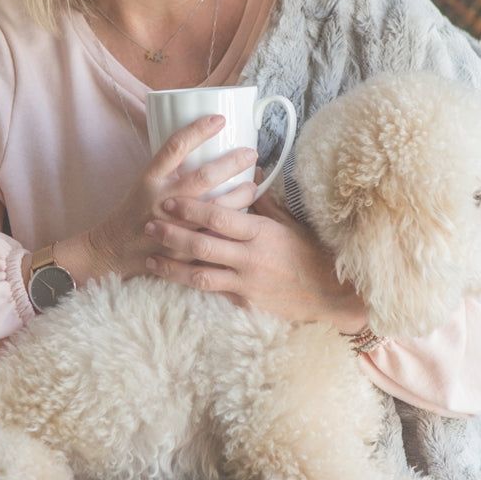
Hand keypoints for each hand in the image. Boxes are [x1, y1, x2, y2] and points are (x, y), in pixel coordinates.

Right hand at [85, 115, 259, 280]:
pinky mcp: (183, 248)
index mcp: (151, 178)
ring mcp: (175, 225)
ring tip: (253, 184)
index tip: (220, 120)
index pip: (176, 146)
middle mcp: (163, 199)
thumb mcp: (145, 182)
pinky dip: (232, 223)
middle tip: (251, 153)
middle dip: (232, 162)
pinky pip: (214, 233)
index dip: (200, 130)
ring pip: (216, 206)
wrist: (113, 249)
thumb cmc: (133, 211)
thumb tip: (202, 148)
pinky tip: (245, 214)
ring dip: (240, 194)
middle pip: (204, 176)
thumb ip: (170, 169)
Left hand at [142, 185, 369, 330]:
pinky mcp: (246, 303)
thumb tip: (250, 176)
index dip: (190, 208)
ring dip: (172, 267)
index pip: (218, 217)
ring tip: (151, 259)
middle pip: (201, 246)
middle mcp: (250, 258)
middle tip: (149, 225)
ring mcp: (247, 284)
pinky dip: (193, 284)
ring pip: (199, 275)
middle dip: (171, 235)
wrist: (332, 293)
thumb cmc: (312, 252)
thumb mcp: (290, 224)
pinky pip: (214, 292)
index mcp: (261, 233)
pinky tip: (175, 279)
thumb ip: (265, 204)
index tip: (169, 200)